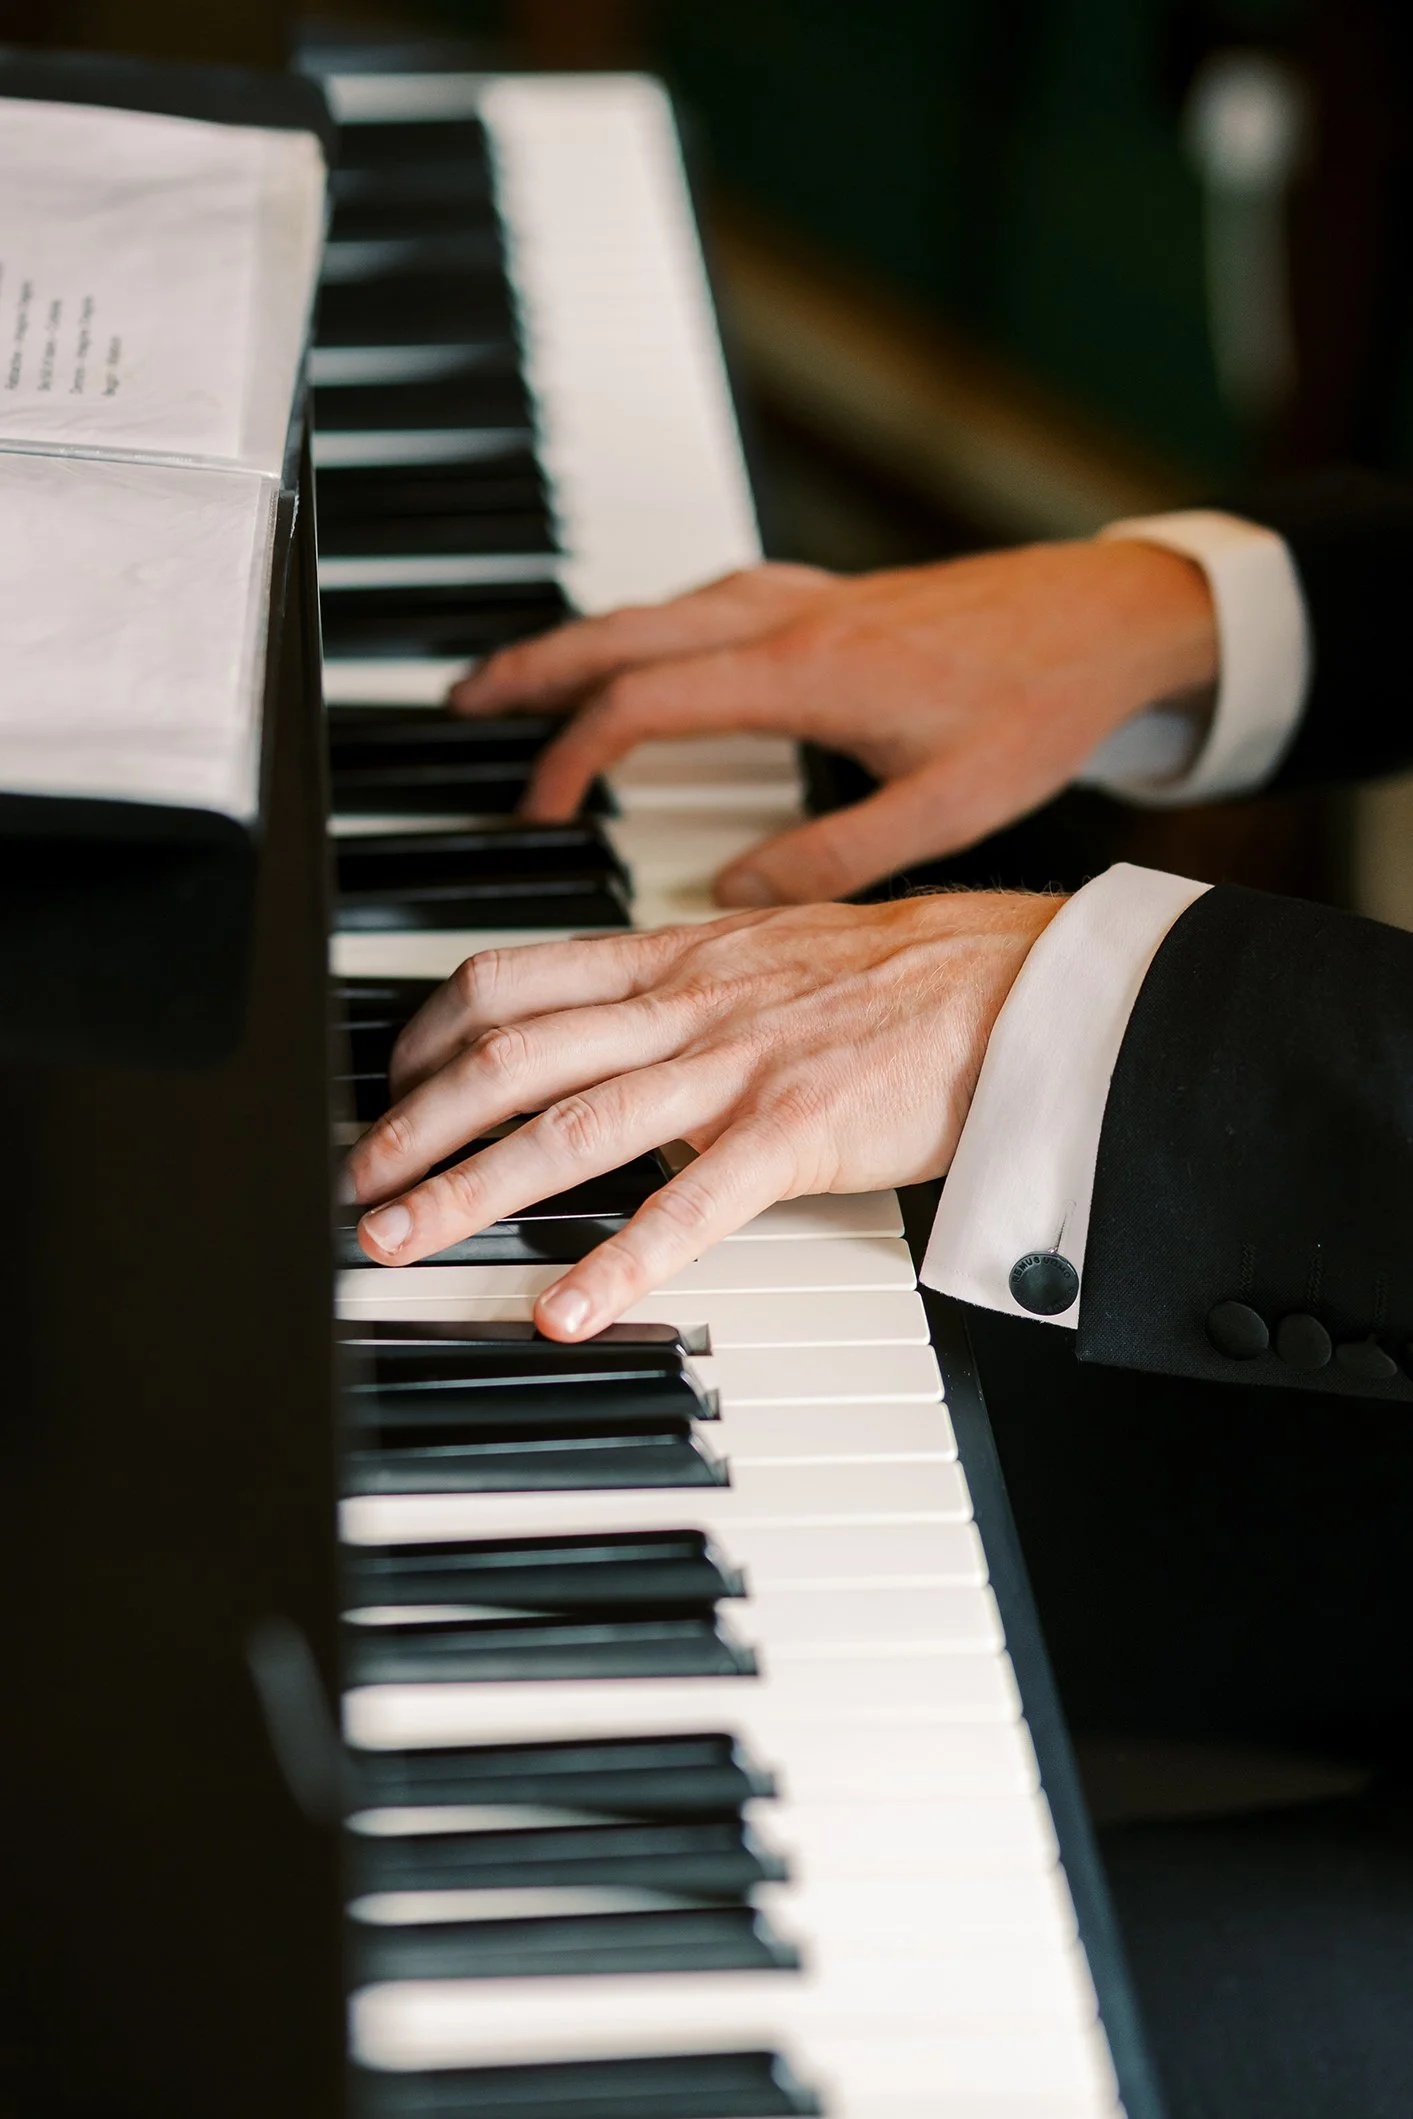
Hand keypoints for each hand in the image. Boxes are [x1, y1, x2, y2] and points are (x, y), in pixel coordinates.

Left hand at [346, 891, 1062, 1339]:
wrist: (1016, 981)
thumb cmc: (901, 978)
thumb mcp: (766, 954)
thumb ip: (683, 986)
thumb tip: (616, 1017)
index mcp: (673, 959)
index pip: (511, 979)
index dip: (429, 1034)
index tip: (390, 1083)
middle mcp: (685, 1005)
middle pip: (510, 1052)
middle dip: (416, 1122)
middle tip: (358, 1184)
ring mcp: (735, 1067)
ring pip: (572, 1123)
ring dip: (471, 1186)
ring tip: (401, 1240)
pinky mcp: (796, 1132)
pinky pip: (689, 1207)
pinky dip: (617, 1263)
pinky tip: (562, 1311)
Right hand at [449, 540, 1216, 904]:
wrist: (1111, 613)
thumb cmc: (1038, 702)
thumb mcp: (945, 807)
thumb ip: (834, 859)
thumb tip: (733, 899)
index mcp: (802, 673)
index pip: (641, 705)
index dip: (572, 758)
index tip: (540, 812)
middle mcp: (785, 620)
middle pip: (618, 633)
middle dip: (528, 669)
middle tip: (460, 709)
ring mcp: (800, 597)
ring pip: (652, 608)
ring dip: (577, 642)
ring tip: (517, 681)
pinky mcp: (821, 594)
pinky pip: (698, 601)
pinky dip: (640, 629)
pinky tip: (636, 656)